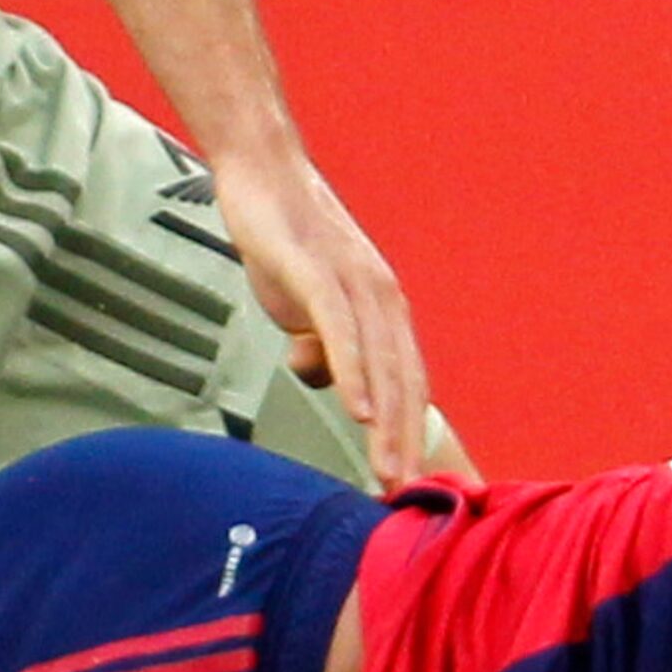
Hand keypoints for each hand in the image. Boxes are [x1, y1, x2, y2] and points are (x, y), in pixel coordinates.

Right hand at [211, 151, 427, 484]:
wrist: (261, 174)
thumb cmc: (283, 242)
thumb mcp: (301, 306)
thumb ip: (317, 343)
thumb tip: (320, 373)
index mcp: (383, 312)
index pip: (406, 385)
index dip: (409, 436)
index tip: (410, 486)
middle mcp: (382, 299)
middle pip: (403, 384)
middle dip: (406, 444)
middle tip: (406, 496)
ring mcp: (354, 285)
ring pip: (380, 366)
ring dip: (386, 424)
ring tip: (388, 470)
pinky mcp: (319, 273)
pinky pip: (342, 332)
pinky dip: (353, 374)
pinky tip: (357, 411)